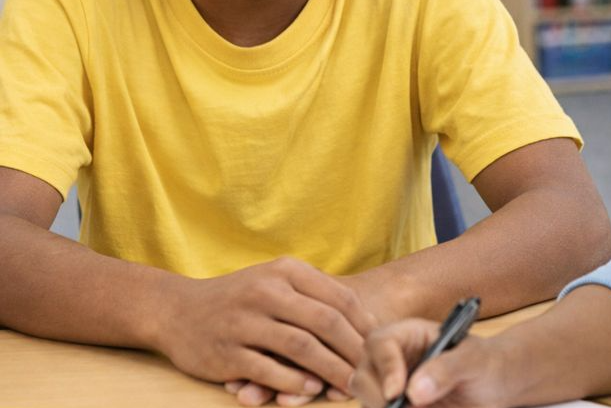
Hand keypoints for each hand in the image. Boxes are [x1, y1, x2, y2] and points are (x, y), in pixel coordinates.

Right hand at [156, 257, 375, 403]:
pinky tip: (311, 390)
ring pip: (300, 347)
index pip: (337, 296)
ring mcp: (245, 321)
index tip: (380, 345)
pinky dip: (294, 382)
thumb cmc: (240, 297)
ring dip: (330, 370)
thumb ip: (311, 294)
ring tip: (350, 388)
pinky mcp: (227, 351)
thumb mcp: (274, 280)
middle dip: (354, 350)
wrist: (178, 310)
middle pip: (325, 321)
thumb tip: (361, 323)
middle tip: (373, 373)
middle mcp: (267, 290)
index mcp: (285, 271)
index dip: (363, 323)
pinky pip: (269, 369)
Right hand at [351, 319, 519, 407]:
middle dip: (376, 397)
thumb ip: (447, 369)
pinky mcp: (396, 407)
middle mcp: (392, 360)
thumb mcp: (474, 360)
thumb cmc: (485, 363)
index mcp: (408, 335)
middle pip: (363, 375)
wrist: (494, 386)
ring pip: (367, 401)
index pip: (381, 343)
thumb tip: (414, 391)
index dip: (385, 366)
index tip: (397, 392)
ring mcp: (391, 387)